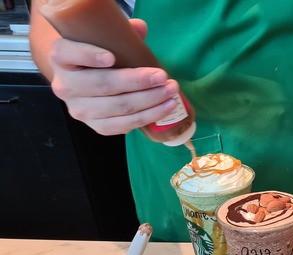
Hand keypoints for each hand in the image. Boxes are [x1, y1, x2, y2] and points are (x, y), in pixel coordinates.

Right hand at [47, 19, 180, 135]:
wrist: (85, 80)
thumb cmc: (98, 55)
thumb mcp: (103, 41)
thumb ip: (120, 34)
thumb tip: (141, 27)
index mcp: (60, 57)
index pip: (67, 53)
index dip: (88, 56)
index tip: (111, 58)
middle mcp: (65, 85)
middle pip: (102, 85)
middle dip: (137, 81)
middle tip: (162, 76)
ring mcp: (78, 109)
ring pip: (117, 107)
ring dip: (148, 100)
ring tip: (170, 92)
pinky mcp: (95, 126)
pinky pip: (121, 125)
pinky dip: (147, 117)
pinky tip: (165, 107)